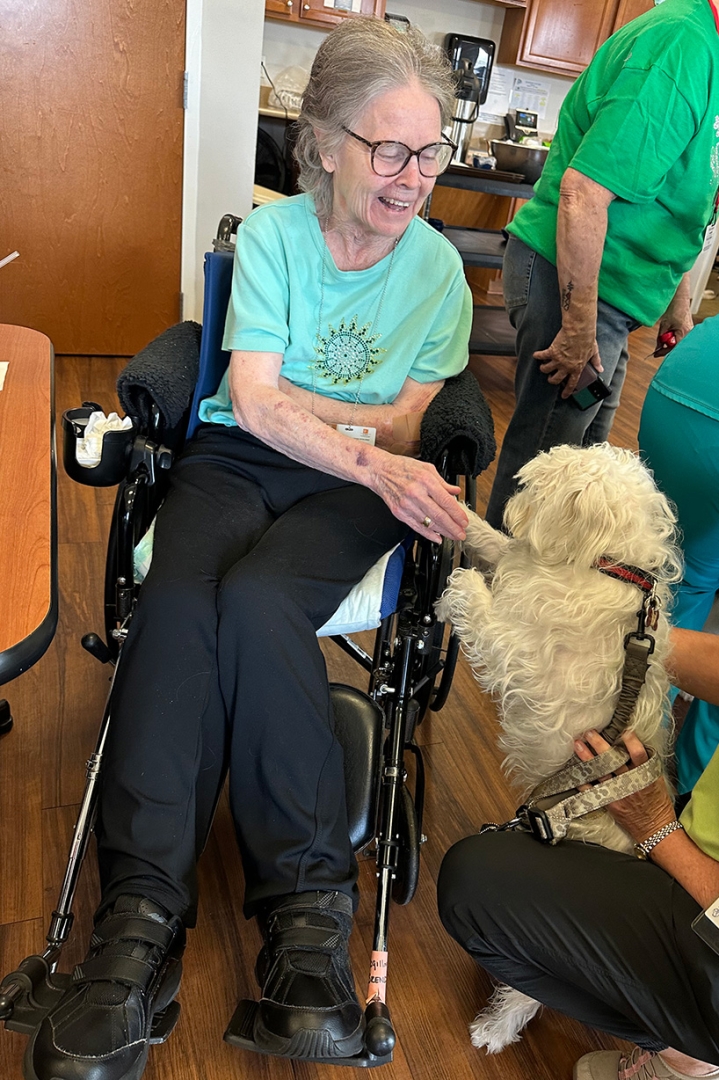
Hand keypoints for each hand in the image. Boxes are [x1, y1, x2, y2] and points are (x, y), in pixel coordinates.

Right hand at [370, 455, 467, 541]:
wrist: (379, 470)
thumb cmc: (402, 467)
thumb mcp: (426, 468)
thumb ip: (442, 482)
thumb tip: (455, 491)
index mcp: (425, 480)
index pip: (446, 501)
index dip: (457, 514)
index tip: (464, 521)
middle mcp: (416, 493)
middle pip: (439, 515)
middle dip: (453, 527)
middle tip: (461, 534)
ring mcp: (406, 504)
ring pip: (428, 523)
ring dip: (443, 532)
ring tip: (452, 535)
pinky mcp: (399, 512)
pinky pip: (416, 526)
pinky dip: (428, 534)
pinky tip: (437, 537)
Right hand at [534, 328, 602, 397]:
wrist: (579, 329)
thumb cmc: (587, 339)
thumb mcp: (593, 352)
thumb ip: (596, 362)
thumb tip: (600, 369)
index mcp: (577, 368)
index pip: (572, 383)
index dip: (567, 391)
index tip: (564, 396)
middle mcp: (566, 367)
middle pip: (555, 379)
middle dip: (551, 380)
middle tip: (550, 377)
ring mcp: (558, 360)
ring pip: (546, 370)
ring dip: (544, 368)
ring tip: (544, 365)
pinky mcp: (552, 351)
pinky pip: (541, 356)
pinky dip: (537, 356)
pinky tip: (536, 355)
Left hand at [573, 730, 675, 844]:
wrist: (655, 829)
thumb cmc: (657, 802)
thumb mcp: (657, 780)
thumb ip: (645, 764)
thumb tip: (631, 744)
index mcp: (645, 776)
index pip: (639, 755)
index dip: (631, 742)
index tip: (624, 731)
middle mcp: (630, 783)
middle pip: (614, 761)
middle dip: (600, 745)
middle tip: (590, 733)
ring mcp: (617, 793)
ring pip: (600, 772)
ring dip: (587, 757)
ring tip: (578, 745)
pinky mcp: (608, 802)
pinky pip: (591, 790)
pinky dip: (582, 780)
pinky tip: (575, 769)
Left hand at [657, 306, 692, 350]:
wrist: (680, 301)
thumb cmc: (674, 311)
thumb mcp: (664, 325)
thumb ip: (660, 338)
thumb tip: (657, 348)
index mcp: (683, 333)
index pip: (673, 349)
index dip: (663, 352)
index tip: (655, 354)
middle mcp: (689, 335)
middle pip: (676, 348)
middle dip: (667, 348)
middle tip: (658, 346)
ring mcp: (690, 334)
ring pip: (678, 344)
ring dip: (670, 342)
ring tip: (666, 333)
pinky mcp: (689, 332)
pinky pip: (681, 339)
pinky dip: (674, 338)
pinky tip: (671, 332)